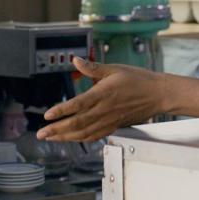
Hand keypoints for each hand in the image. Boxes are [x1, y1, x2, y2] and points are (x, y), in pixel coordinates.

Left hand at [36, 57, 165, 141]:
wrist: (157, 94)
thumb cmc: (137, 79)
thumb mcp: (114, 68)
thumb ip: (92, 67)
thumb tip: (75, 60)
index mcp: (103, 94)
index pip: (78, 105)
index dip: (61, 111)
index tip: (48, 115)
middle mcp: (104, 110)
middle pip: (77, 123)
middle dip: (57, 130)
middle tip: (41, 133)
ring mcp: (109, 120)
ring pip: (84, 133)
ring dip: (65, 137)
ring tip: (51, 138)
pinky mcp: (114, 126)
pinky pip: (94, 136)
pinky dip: (81, 139)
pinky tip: (71, 139)